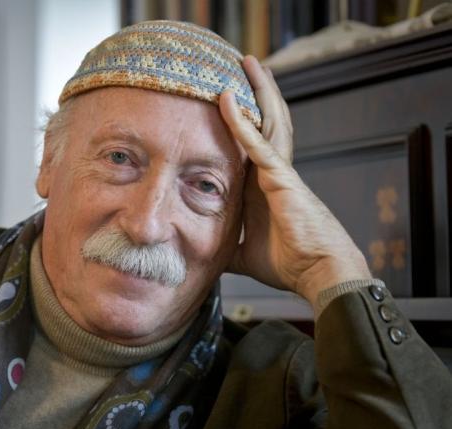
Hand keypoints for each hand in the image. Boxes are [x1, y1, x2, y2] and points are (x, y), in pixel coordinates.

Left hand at [219, 56, 370, 306]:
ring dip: (257, 92)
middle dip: (258, 93)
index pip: (253, 144)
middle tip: (245, 66)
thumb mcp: (243, 253)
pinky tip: (226, 100)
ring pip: (269, 121)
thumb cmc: (289, 264)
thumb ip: (225, 246)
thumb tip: (201, 253)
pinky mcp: (281, 178)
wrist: (317, 274)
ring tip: (247, 63)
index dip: (244, 119)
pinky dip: (240, 122)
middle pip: (266, 122)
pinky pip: (258, 144)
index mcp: (265, 187)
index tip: (230, 99)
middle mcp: (273, 173)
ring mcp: (280, 172)